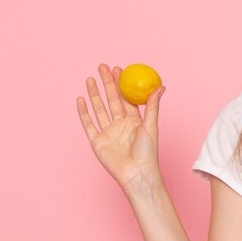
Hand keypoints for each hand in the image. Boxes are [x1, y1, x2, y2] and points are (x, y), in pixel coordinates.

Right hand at [76, 63, 165, 191]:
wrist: (136, 174)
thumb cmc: (147, 153)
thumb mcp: (150, 126)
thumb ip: (152, 106)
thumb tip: (160, 86)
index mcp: (134, 120)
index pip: (126, 97)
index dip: (122, 83)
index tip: (119, 69)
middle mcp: (120, 124)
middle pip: (111, 99)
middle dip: (107, 83)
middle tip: (102, 67)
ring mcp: (107, 132)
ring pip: (99, 108)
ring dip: (94, 94)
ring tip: (90, 78)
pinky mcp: (97, 141)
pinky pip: (89, 124)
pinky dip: (84, 112)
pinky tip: (81, 99)